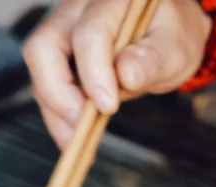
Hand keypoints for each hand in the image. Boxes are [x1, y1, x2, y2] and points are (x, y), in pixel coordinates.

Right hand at [23, 0, 211, 148]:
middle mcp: (77, 10)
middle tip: (81, 128)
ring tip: (78, 144)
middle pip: (44, 48)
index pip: (89, 34)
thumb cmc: (170, 34)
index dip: (94, 73)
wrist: (164, 35)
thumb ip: (151, 58)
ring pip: (40, 72)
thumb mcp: (175, 46)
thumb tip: (126, 75)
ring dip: (56, 112)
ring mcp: (62, 31)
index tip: (108, 107)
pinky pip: (47, 87)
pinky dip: (58, 116)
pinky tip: (75, 139)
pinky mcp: (57, 57)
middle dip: (58, 94)